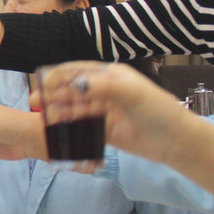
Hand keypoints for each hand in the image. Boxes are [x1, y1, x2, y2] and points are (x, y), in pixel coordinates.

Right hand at [41, 61, 192, 165]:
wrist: (176, 142)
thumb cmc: (158, 111)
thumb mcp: (132, 93)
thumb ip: (102, 86)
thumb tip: (75, 84)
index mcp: (111, 76)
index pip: (79, 71)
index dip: (59, 75)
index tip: (42, 83)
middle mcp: (106, 91)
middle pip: (73, 89)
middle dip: (54, 94)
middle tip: (36, 102)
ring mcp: (105, 111)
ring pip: (75, 108)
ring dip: (59, 110)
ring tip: (45, 117)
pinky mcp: (106, 130)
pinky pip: (82, 125)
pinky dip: (69, 126)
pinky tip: (57, 129)